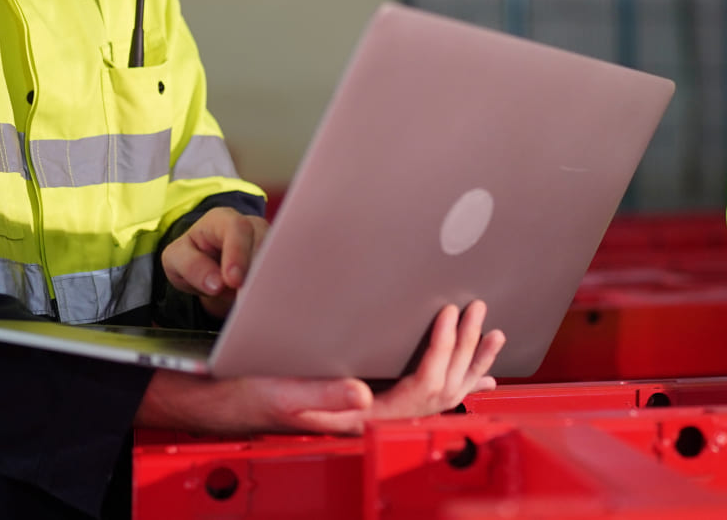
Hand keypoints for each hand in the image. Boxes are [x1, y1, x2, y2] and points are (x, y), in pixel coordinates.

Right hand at [134, 301, 505, 435]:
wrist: (235, 395)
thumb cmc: (254, 390)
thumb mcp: (282, 390)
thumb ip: (322, 394)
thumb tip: (363, 394)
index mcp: (358, 415)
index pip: (419, 388)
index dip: (441, 351)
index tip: (449, 313)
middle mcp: (374, 415)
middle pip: (440, 390)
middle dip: (464, 350)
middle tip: (477, 312)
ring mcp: (377, 409)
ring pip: (440, 393)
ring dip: (468, 363)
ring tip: (491, 336)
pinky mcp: (373, 397)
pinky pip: (426, 390)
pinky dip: (453, 375)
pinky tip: (470, 370)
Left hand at [160, 206, 268, 315]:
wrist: (205, 266)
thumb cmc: (190, 256)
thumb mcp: (176, 259)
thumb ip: (191, 266)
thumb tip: (216, 283)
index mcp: (222, 219)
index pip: (237, 228)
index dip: (237, 252)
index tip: (233, 280)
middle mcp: (251, 226)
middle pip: (264, 242)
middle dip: (256, 270)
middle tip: (248, 296)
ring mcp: (267, 243)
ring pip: (277, 258)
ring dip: (267, 281)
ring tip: (256, 301)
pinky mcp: (275, 261)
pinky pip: (282, 272)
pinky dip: (274, 287)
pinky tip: (267, 301)